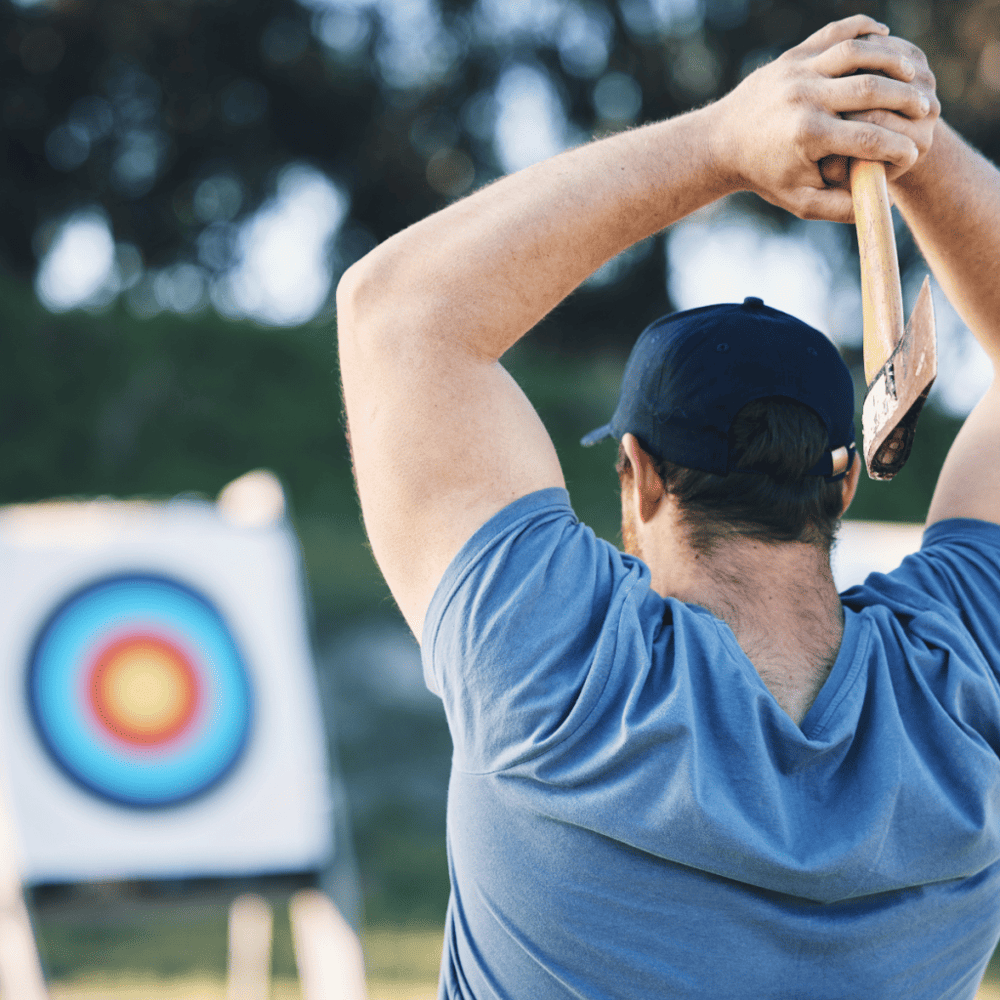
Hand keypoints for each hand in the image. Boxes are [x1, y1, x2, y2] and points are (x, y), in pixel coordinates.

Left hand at [708, 15, 935, 221]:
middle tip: (926, 109)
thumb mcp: (798, 200)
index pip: (868, 138)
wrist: (722, 142)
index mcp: (807, 135)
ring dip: (892, 59)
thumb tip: (882, 205)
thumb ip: (839, 208)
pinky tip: (885, 39)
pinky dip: (865, 30)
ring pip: (857, 52)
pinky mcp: (793, 54)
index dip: (897, 148)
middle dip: (906, 99)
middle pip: (871, 88)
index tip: (913, 154)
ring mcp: (797, 71)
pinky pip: (837, 32)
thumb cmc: (765, 174)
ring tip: (913, 73)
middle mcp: (804, 98)